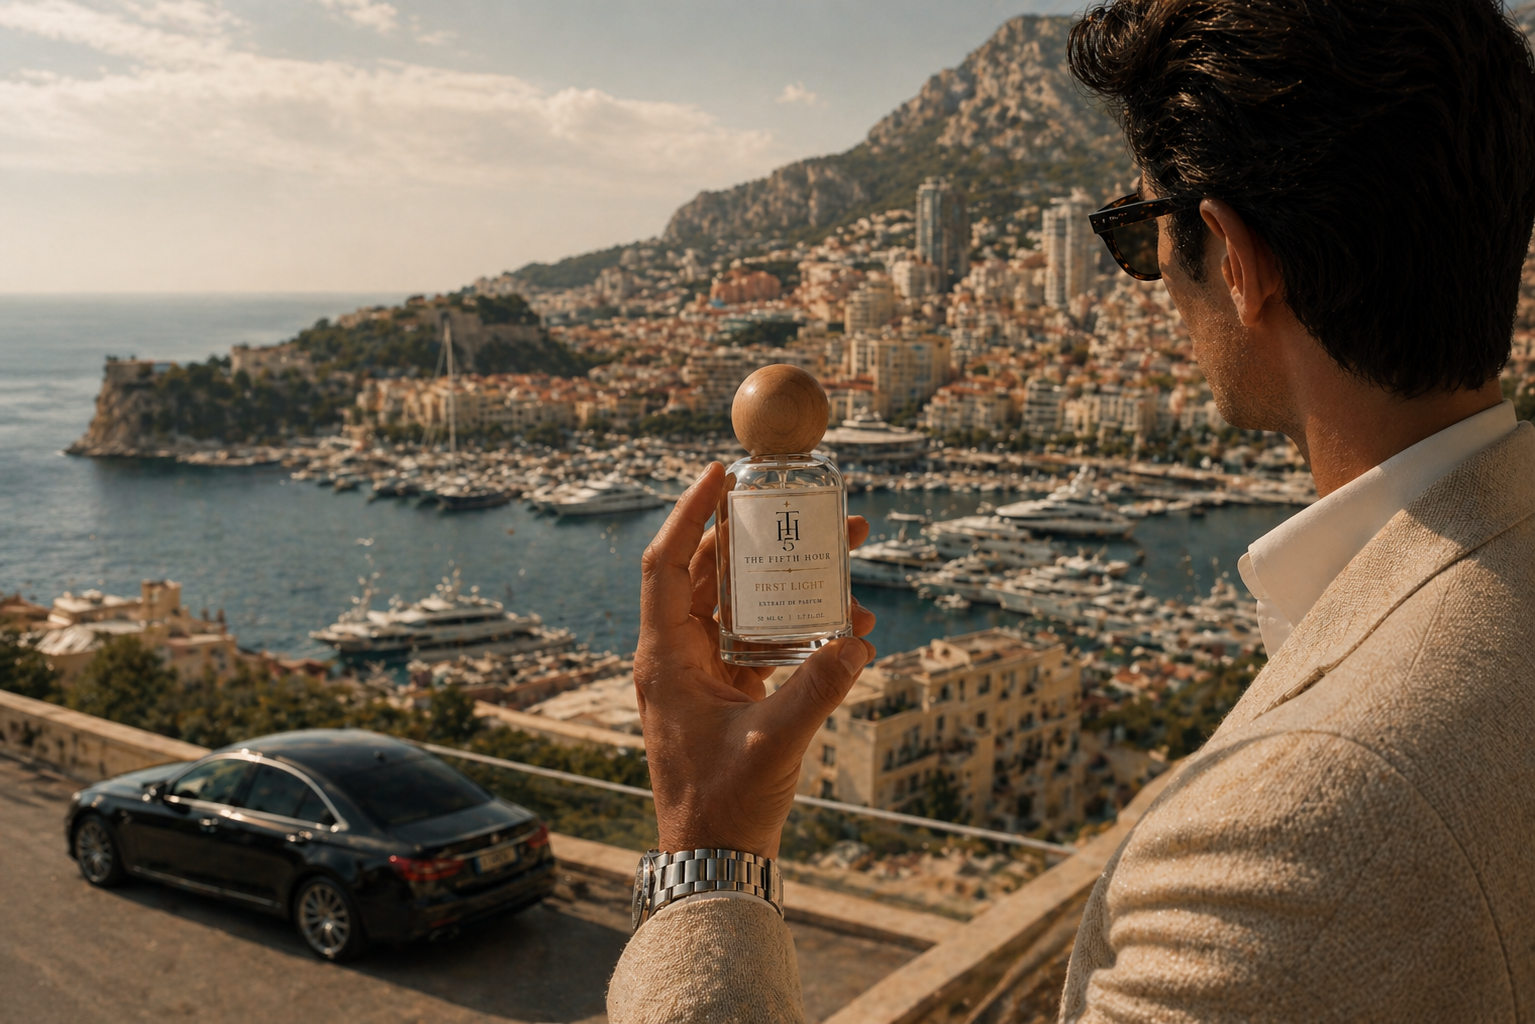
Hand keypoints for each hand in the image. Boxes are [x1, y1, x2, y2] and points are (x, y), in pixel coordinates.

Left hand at [636, 462, 875, 859]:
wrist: (715, 857)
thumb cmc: (724, 804)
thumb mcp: (773, 742)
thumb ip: (816, 688)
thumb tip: (856, 640)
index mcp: (666, 658)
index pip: (666, 564)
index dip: (689, 513)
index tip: (719, 473)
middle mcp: (678, 656)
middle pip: (711, 574)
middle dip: (758, 539)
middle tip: (804, 510)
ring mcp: (702, 673)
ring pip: (740, 604)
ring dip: (783, 579)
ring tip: (840, 554)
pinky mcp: (728, 691)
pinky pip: (759, 639)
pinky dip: (795, 625)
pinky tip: (843, 624)